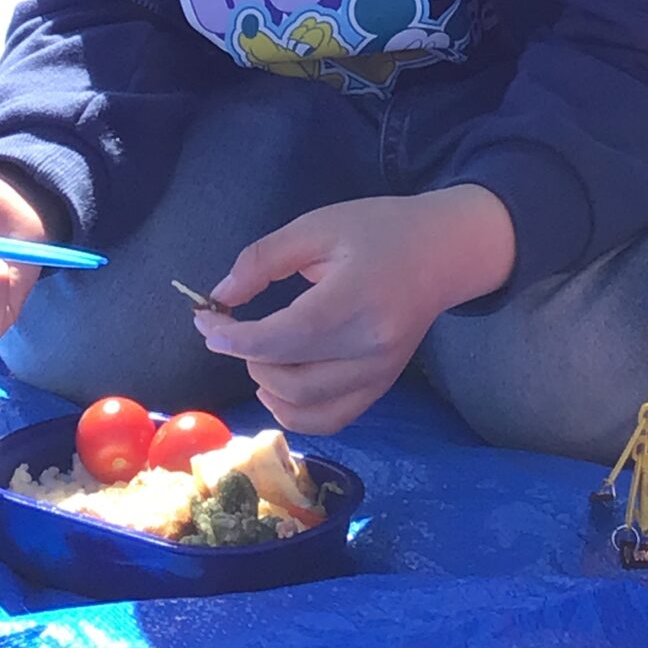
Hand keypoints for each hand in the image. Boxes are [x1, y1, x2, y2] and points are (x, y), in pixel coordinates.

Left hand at [194, 186, 515, 434]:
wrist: (442, 252)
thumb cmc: (377, 230)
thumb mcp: (316, 227)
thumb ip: (263, 261)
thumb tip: (220, 298)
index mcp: (354, 301)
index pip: (282, 337)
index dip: (234, 337)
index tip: (206, 321)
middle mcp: (369, 348)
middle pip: (288, 375)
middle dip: (246, 354)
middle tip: (232, 326)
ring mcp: (378, 375)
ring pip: (304, 407)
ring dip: (266, 384)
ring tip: (257, 350)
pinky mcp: (381, 387)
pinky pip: (329, 420)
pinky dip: (294, 411)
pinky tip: (277, 384)